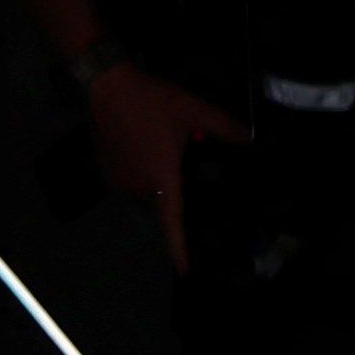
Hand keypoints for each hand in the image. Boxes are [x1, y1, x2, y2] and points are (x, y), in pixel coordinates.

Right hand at [82, 55, 244, 262]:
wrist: (105, 84)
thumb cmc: (150, 100)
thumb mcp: (193, 110)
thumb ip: (225, 127)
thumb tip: (249, 139)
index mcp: (161, 180)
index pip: (172, 223)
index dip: (180, 249)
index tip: (185, 271)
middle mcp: (138, 187)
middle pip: (166, 199)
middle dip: (177, 184)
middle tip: (183, 155)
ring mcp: (119, 180)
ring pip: (149, 189)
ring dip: (159, 176)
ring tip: (163, 146)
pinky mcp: (106, 170)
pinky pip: (132, 179)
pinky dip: (144, 170)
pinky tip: (150, 146)